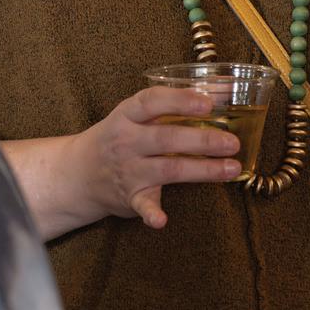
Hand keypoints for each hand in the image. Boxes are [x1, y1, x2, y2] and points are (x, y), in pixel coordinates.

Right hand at [68, 86, 242, 229]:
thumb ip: (172, 105)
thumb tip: (223, 89)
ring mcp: (127, 170)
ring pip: (168, 170)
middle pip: (167, 138)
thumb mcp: (135, 115)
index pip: (152, 102)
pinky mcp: (129, 197)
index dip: (181, 100)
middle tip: (232, 142)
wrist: (78, 173)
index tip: (208, 102)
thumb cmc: (120, 135)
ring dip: (202, 170)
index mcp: (128, 115)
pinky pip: (142, 205)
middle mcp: (126, 141)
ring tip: (232, 169)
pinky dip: (151, 214)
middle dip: (203, 141)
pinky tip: (162, 220)